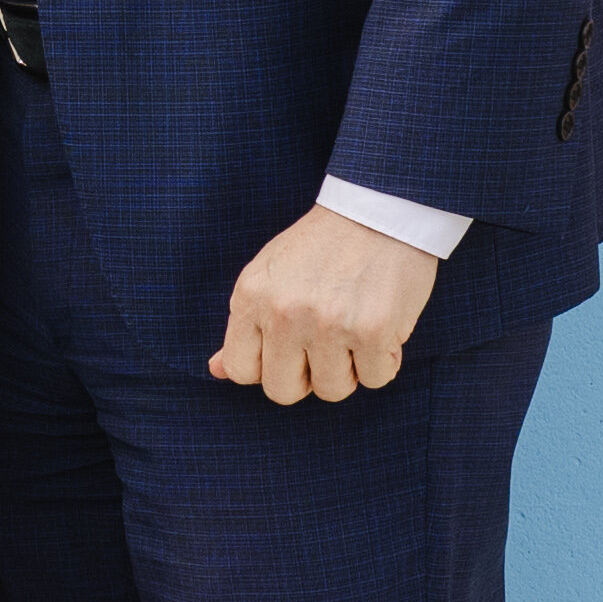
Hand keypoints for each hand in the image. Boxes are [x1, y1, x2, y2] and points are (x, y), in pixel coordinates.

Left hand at [206, 206, 436, 407]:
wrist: (380, 209)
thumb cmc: (323, 245)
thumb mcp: (269, 274)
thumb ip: (244, 324)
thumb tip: (217, 370)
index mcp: (251, 296)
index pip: (242, 370)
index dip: (270, 367)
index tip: (291, 349)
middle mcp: (284, 312)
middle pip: (283, 391)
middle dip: (307, 377)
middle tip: (326, 346)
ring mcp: (328, 324)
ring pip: (332, 390)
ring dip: (349, 369)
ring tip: (356, 330)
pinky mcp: (372, 331)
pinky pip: (376, 378)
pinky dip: (385, 359)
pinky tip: (384, 326)